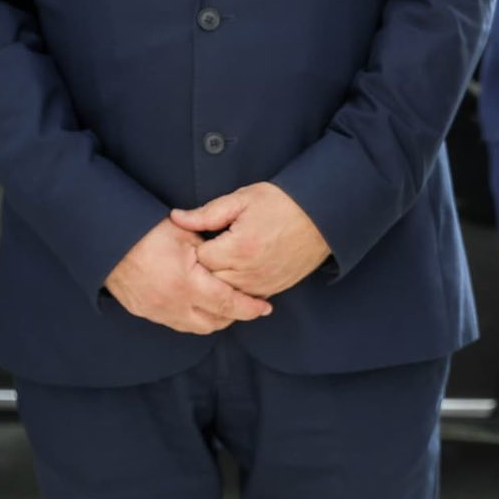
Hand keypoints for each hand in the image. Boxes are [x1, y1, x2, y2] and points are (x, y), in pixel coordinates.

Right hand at [104, 219, 272, 333]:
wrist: (107, 241)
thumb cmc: (146, 232)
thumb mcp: (185, 234)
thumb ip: (212, 252)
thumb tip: (233, 263)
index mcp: (186, 283)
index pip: (227, 303)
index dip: (249, 307)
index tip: (265, 307)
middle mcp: (172, 304)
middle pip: (215, 321)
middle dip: (235, 315)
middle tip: (249, 304)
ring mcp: (157, 312)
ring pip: (197, 327)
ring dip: (215, 318)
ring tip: (227, 304)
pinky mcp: (145, 313)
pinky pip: (178, 323)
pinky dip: (194, 317)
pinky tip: (201, 304)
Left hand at [171, 182, 331, 298]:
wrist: (322, 216)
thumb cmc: (282, 202)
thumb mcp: (243, 199)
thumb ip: (207, 213)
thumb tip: (176, 218)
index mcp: (238, 247)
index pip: (198, 260)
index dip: (194, 248)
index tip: (197, 238)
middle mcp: (249, 272)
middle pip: (209, 281)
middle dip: (202, 269)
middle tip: (204, 251)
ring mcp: (262, 284)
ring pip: (225, 294)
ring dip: (218, 281)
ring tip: (218, 262)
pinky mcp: (272, 290)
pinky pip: (244, 299)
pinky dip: (235, 289)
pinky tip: (234, 274)